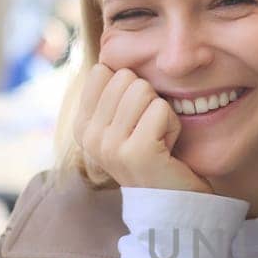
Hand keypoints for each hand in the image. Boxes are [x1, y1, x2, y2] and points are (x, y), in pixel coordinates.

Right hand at [72, 64, 212, 193]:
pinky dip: (173, 125)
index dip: (131, 89)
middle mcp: (89, 136)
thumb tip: (109, 52)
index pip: (105, 71)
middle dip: (149, 100)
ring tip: (159, 141)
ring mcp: (109, 146)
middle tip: (151, 133)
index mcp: (82, 126)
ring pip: (142, 89)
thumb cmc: (157, 156)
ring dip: (162, 113)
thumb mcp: (126, 121)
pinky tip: (168, 150)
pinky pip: (161, 108)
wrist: (175, 204)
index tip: (136, 121)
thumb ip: (113, 92)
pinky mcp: (135, 152)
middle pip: (125, 77)